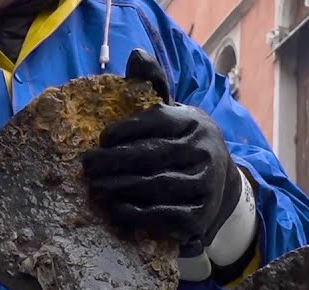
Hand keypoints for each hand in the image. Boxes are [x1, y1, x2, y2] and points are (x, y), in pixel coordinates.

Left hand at [83, 49, 247, 262]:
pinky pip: (164, 215)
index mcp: (195, 122)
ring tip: (95, 187)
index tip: (102, 139)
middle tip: (87, 166)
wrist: (220, 186)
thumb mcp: (174, 114)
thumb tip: (136, 54)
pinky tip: (116, 209)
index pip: (155, 120)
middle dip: (113, 161)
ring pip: (155, 185)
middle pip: (151, 155)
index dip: (124, 129)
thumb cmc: (183, 145)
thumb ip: (154, 85)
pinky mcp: (201, 215)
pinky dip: (137, 213)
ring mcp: (206, 185)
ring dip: (120, 187)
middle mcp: (205, 151)